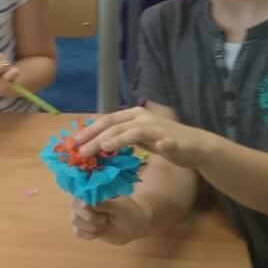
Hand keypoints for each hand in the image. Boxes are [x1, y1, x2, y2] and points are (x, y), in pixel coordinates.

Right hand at [71, 197, 150, 244]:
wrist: (135, 226)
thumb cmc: (130, 212)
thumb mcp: (120, 207)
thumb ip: (103, 204)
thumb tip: (85, 203)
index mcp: (93, 192)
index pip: (79, 195)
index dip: (84, 205)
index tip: (97, 211)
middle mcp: (85, 201)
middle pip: (74, 208)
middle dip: (90, 218)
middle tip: (105, 220)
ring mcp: (83, 215)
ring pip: (75, 221)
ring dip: (90, 227)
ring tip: (104, 225)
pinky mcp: (84, 227)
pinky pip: (77, 232)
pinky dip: (88, 234)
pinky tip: (98, 233)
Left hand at [75, 107, 213, 167]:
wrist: (194, 145)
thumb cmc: (162, 141)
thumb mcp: (136, 138)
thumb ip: (118, 138)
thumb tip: (94, 145)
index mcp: (133, 116)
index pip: (107, 120)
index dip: (90, 130)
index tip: (74, 142)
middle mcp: (143, 118)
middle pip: (115, 126)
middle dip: (96, 137)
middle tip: (81, 151)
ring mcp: (159, 127)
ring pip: (135, 131)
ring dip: (119, 139)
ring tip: (104, 148)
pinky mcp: (173, 140)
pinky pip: (167, 141)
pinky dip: (163, 143)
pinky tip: (159, 146)